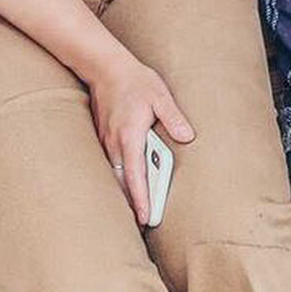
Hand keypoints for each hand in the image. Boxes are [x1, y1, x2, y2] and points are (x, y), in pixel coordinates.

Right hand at [88, 51, 194, 225]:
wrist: (105, 67)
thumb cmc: (135, 80)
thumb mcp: (159, 95)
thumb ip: (173, 117)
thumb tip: (187, 136)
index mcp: (129, 137)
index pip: (136, 176)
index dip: (141, 199)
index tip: (145, 218)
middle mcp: (115, 144)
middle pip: (122, 183)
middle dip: (131, 204)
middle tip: (143, 224)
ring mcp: (106, 142)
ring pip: (114, 176)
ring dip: (124, 194)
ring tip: (135, 213)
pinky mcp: (103, 138)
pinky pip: (110, 166)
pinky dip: (118, 179)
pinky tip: (125, 186)